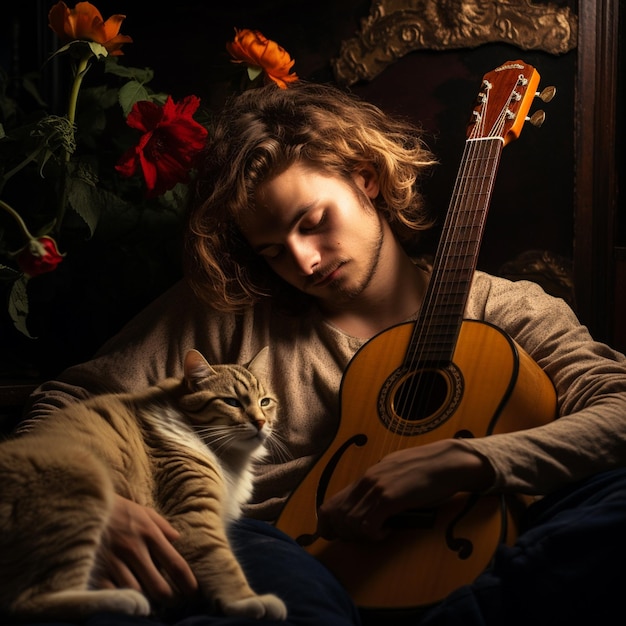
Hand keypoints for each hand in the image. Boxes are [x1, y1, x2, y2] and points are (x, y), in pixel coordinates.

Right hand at [94, 495, 197, 602]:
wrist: (80, 504)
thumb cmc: (114, 507)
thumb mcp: (141, 510)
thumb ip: (161, 525)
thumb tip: (177, 539)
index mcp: (149, 533)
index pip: (175, 564)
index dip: (187, 582)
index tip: (193, 592)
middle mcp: (133, 549)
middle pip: (158, 587)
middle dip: (167, 598)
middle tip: (170, 600)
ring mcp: (113, 561)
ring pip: (135, 594)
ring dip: (143, 599)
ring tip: (146, 599)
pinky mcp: (93, 570)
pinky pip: (112, 594)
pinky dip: (120, 599)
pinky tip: (124, 597)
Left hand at [317, 439, 493, 541]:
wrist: (446, 462)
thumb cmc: (426, 470)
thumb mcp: (394, 473)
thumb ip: (379, 486)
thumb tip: (369, 503)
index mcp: (366, 477)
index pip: (331, 504)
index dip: (331, 525)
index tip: (344, 535)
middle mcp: (366, 481)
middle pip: (337, 516)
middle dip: (346, 534)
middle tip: (365, 537)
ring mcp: (377, 489)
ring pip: (350, 522)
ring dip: (361, 535)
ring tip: (379, 533)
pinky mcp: (390, 498)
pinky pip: (368, 525)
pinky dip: (375, 534)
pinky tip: (388, 531)